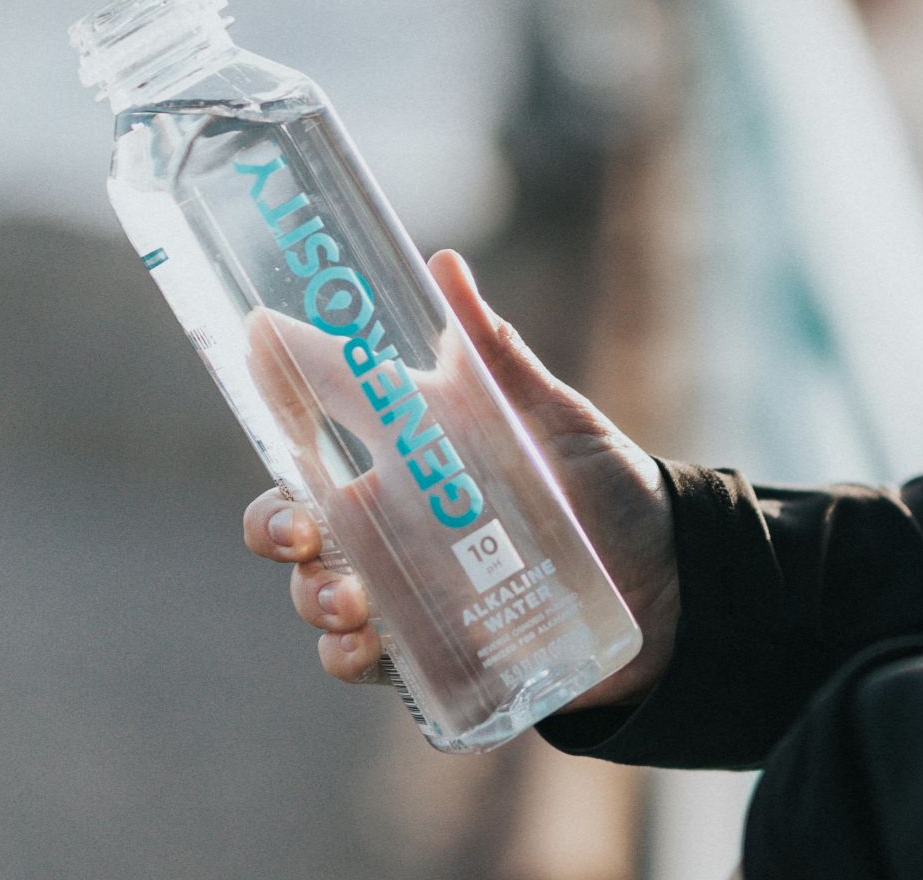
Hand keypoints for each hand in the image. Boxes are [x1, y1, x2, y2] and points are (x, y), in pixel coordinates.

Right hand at [241, 249, 678, 710]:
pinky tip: (359, 646)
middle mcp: (385, 523)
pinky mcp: (428, 652)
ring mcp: (402, 590)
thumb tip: (444, 263)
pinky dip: (346, 656)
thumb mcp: (548, 416)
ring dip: (310, 596)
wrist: (667, 582)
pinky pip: (361, 660)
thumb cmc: (601, 484)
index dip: (274, 396)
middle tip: (299, 526)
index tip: (255, 364)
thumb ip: (495, 354)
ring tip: (347, 599)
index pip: (313, 426)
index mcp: (398, 456)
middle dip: (272, 523)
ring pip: (317, 591)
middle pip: (292, 519)